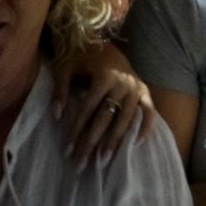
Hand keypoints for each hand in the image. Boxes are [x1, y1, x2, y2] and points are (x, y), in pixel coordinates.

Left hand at [51, 43, 152, 167]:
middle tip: (82, 164)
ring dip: (115, 141)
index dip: (76, 130)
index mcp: (103, 75)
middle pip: (105, 118)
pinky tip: (136, 144)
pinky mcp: (145, 91)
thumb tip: (56, 116)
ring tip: (104, 161)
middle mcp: (122, 83)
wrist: (106, 41)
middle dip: (92, 142)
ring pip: (125, 119)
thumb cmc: (83, 56)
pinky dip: (145, 127)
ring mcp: (135, 88)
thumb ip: (61, 90)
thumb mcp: (67, 67)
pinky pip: (149, 111)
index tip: (67, 150)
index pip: (87, 109)